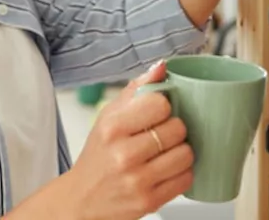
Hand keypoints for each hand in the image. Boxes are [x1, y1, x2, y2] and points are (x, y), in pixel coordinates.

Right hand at [59, 62, 192, 219]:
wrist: (82, 200)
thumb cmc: (98, 155)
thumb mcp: (108, 117)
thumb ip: (136, 89)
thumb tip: (162, 67)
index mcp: (113, 127)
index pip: (160, 103)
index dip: (164, 107)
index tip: (157, 113)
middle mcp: (124, 154)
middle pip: (177, 129)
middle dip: (174, 130)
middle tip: (162, 135)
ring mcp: (138, 180)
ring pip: (186, 154)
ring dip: (181, 152)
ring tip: (166, 153)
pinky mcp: (149, 201)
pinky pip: (186, 180)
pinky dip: (182, 173)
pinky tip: (167, 170)